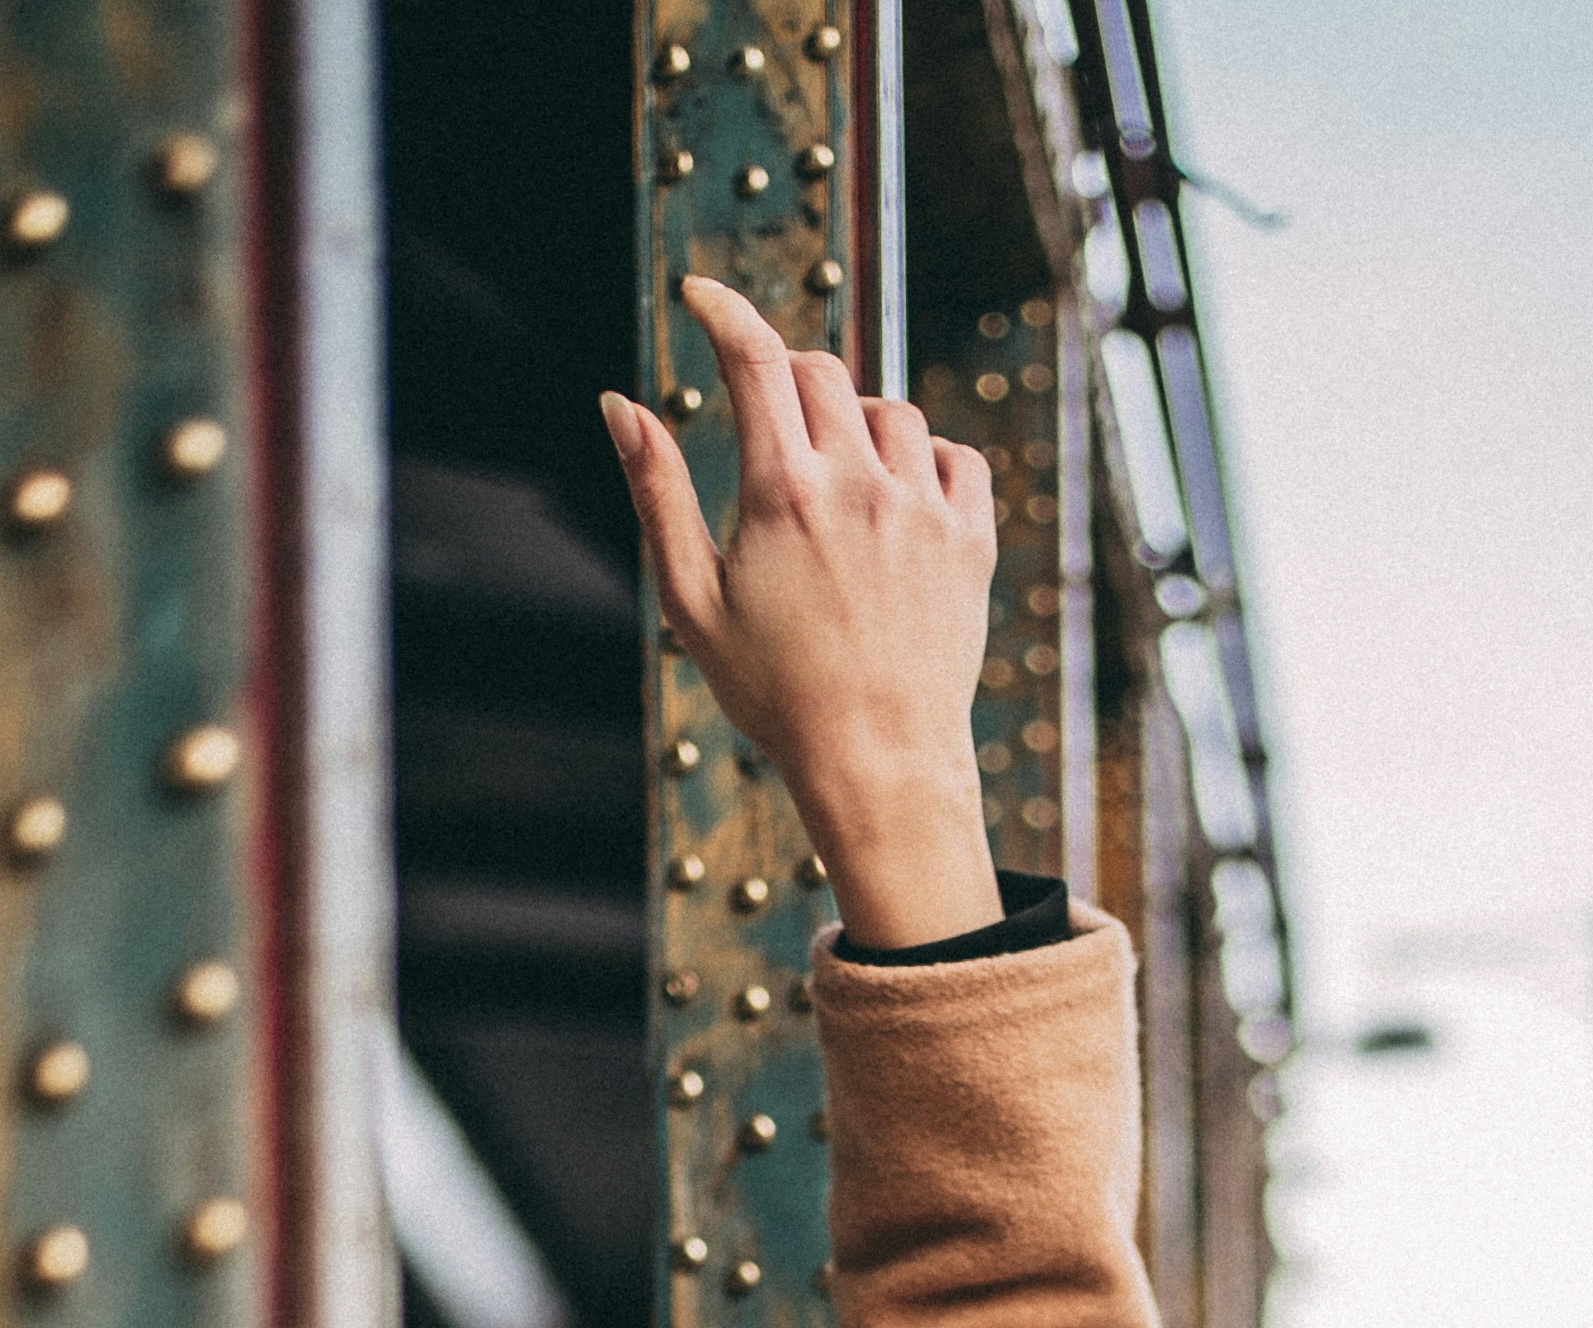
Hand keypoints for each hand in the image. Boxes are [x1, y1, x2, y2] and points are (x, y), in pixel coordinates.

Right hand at [602, 277, 1001, 948]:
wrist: (879, 766)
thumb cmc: (776, 695)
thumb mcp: (693, 602)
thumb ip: (657, 493)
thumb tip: (620, 404)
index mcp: (784, 494)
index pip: (755, 358)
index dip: (724, 310)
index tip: (702, 296)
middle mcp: (861, 485)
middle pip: (822, 371)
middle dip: (789, 382)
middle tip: (776, 433)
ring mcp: (924, 508)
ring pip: (891, 408)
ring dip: (858, 425)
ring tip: (838, 489)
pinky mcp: (972, 538)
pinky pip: (956, 455)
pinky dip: (927, 460)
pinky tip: (898, 504)